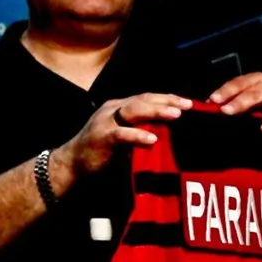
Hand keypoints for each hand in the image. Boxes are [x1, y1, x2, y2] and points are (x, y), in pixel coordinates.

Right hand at [57, 93, 192, 177]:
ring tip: (175, 115)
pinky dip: (137, 135)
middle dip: (166, 101)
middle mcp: (112, 110)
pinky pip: (121, 134)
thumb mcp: (123, 135)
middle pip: (143, 100)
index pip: (147, 97)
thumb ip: (141, 128)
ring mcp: (105, 122)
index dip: (168, 98)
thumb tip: (171, 130)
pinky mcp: (101, 137)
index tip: (190, 102)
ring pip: (133, 111)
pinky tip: (152, 139)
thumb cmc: (102, 151)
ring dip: (156, 111)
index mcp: (119, 107)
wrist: (72, 164)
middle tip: (188, 105)